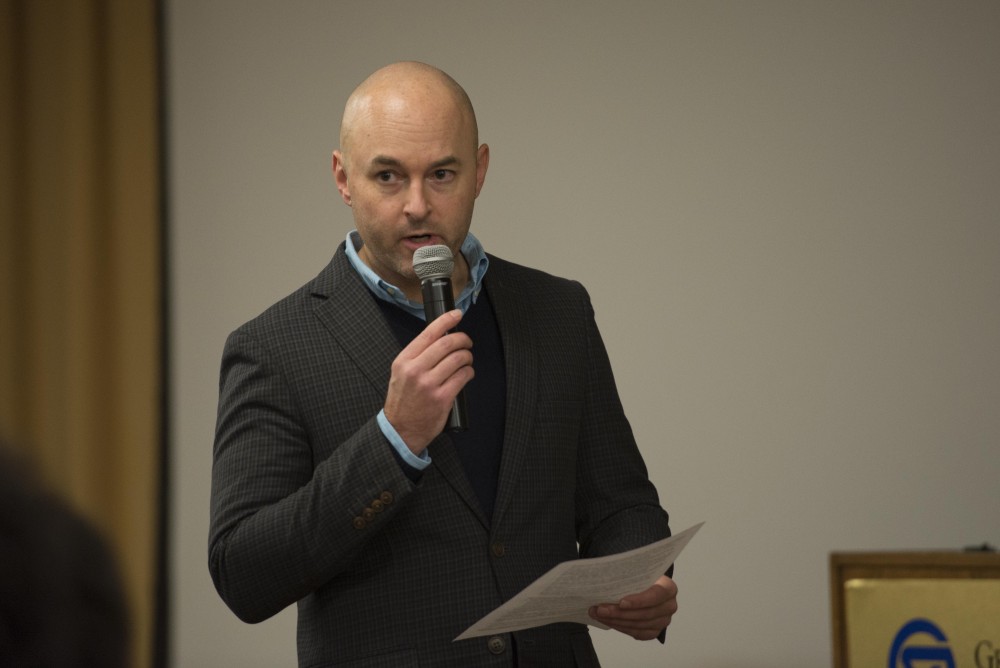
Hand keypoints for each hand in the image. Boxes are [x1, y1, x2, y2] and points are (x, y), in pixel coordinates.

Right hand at [383, 309, 473, 452]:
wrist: (400, 429)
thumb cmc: (403, 400)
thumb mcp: (401, 373)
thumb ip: (418, 356)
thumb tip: (441, 337)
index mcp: (404, 360)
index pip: (429, 333)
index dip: (446, 320)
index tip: (457, 314)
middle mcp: (416, 370)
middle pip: (447, 343)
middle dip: (463, 339)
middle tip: (467, 341)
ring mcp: (429, 384)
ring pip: (458, 359)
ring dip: (467, 356)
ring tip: (466, 359)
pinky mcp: (442, 398)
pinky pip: (463, 377)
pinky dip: (469, 372)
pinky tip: (466, 373)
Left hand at [589, 575, 677, 640]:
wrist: (643, 586)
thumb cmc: (639, 577)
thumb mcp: (636, 570)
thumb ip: (627, 573)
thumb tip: (606, 576)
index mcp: (668, 587)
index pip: (657, 595)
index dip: (640, 600)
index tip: (621, 602)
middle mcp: (669, 606)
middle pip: (645, 613)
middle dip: (620, 612)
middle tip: (601, 609)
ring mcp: (663, 620)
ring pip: (639, 625)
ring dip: (616, 620)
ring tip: (599, 614)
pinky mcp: (654, 631)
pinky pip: (637, 633)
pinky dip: (620, 627)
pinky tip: (608, 621)